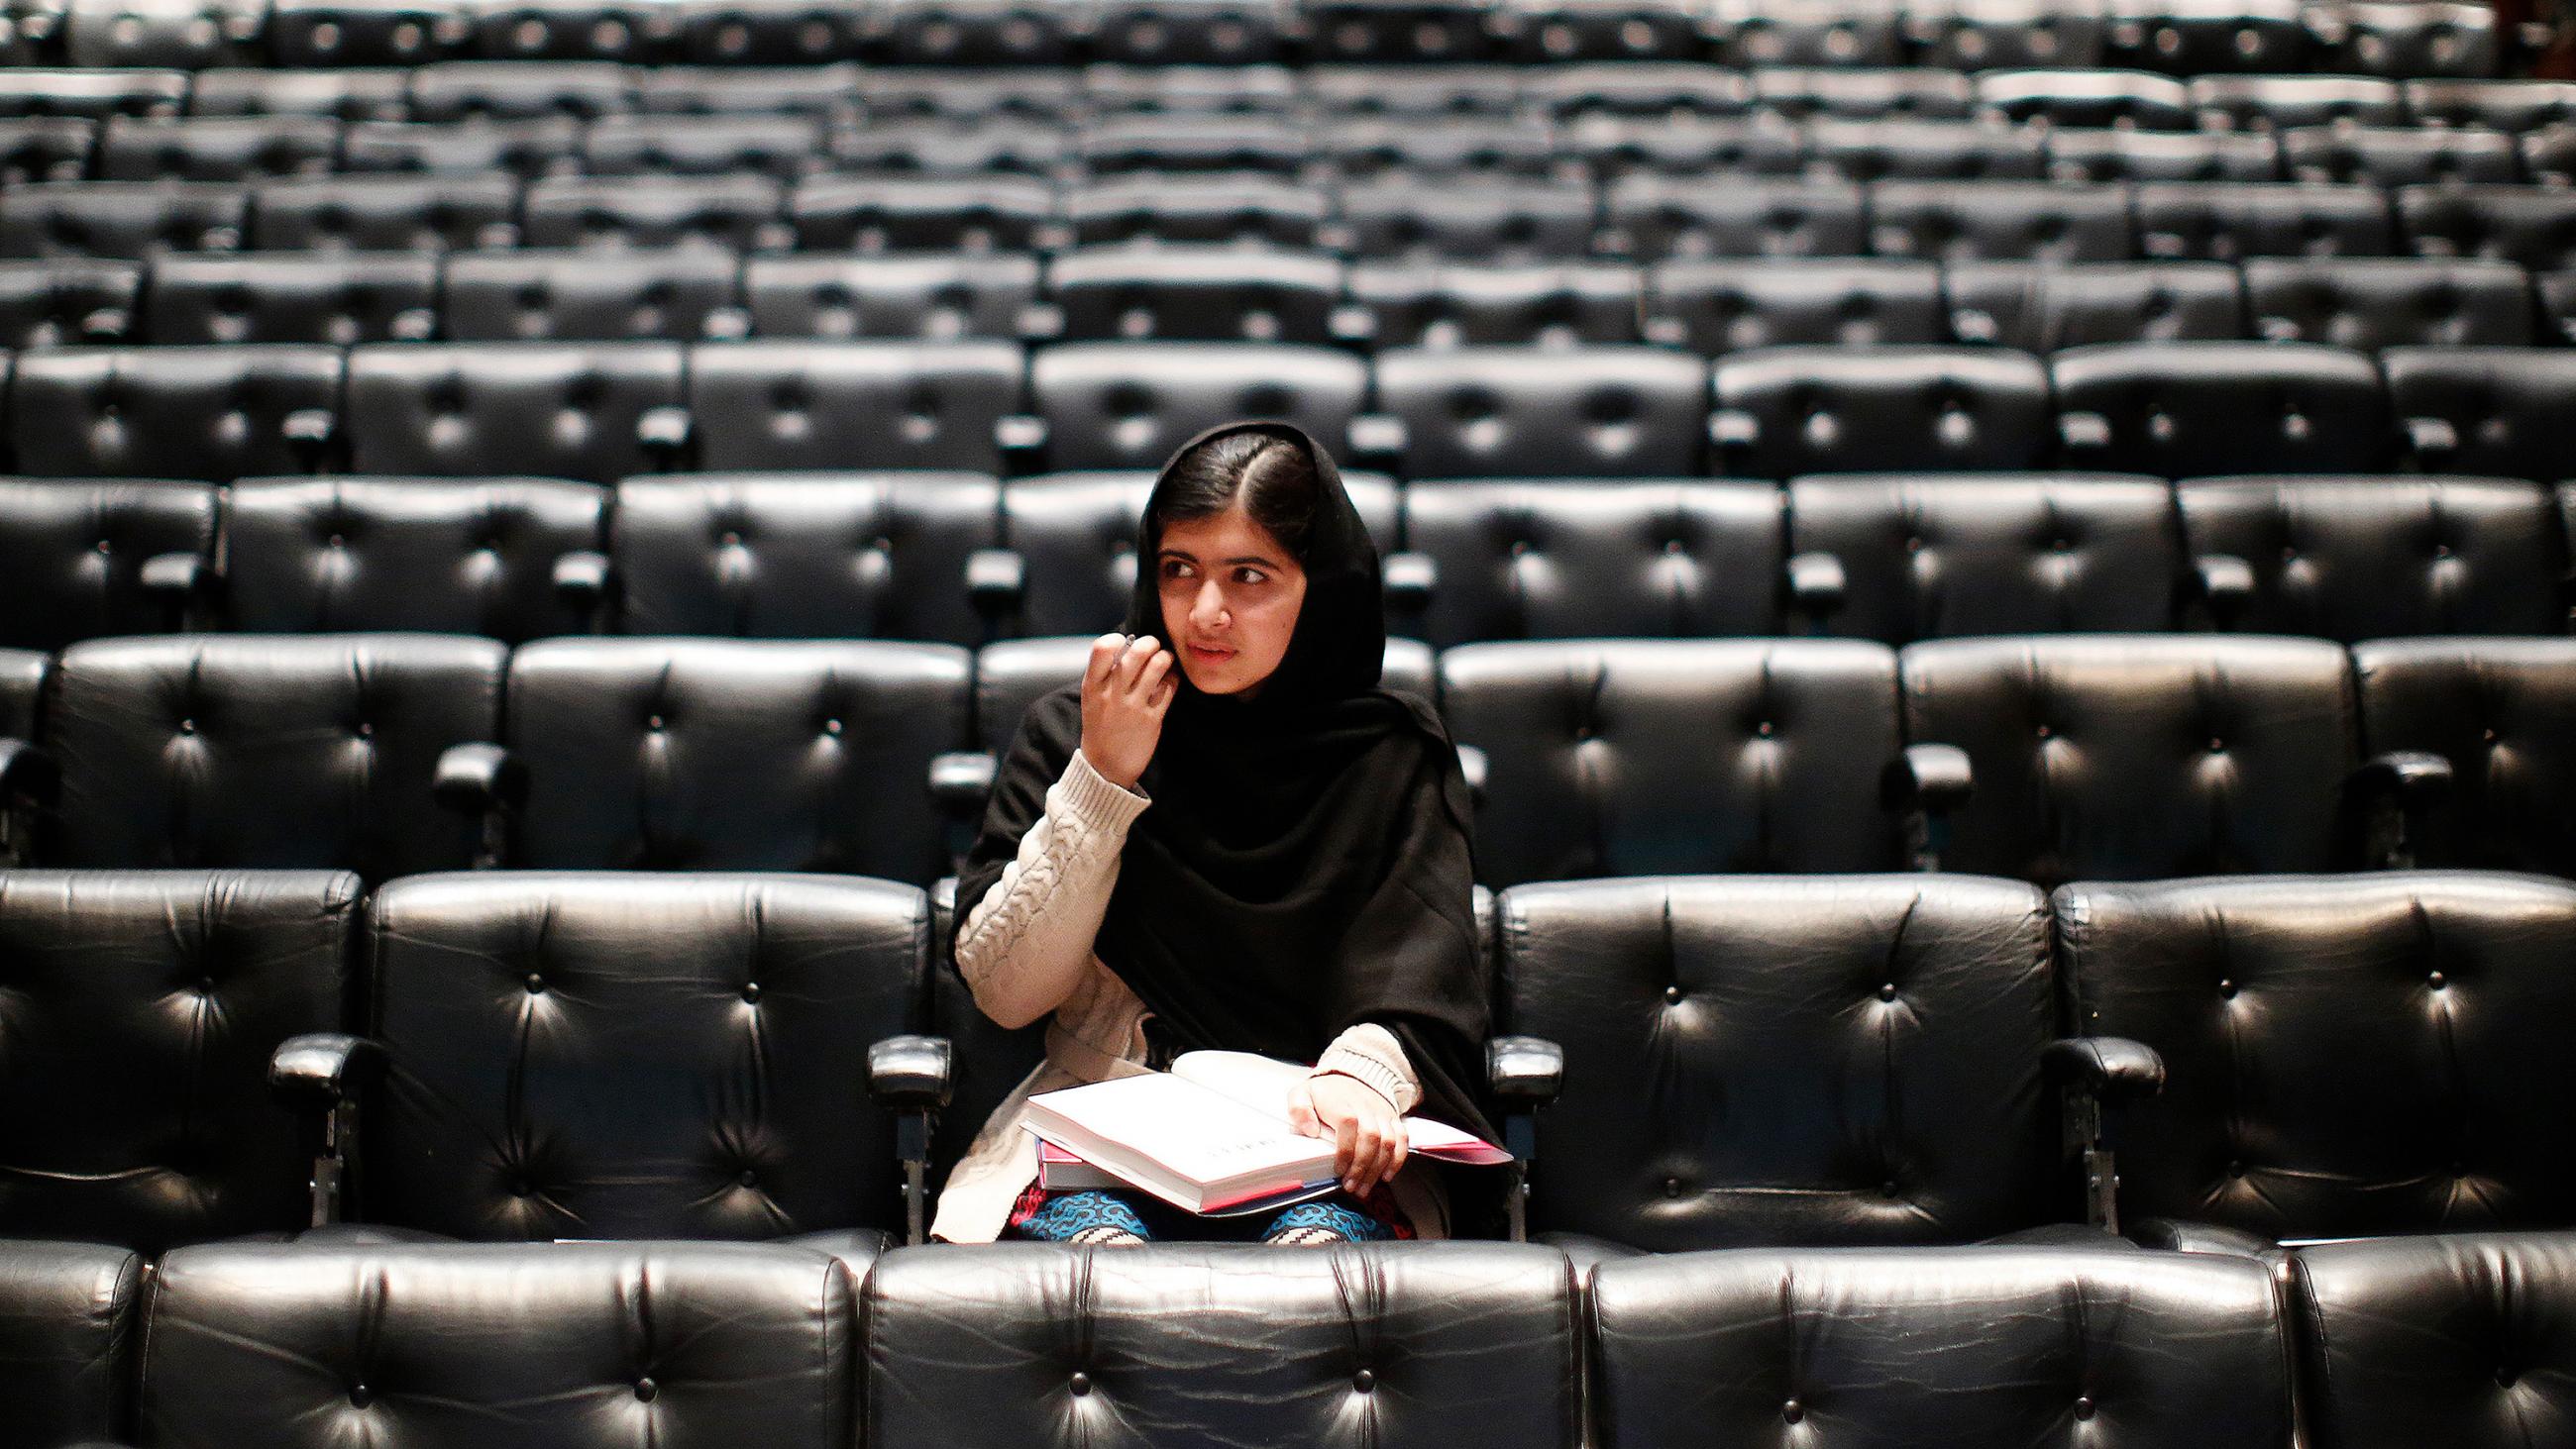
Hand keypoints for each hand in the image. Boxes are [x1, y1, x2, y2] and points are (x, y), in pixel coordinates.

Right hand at [1079, 632, 1175, 789]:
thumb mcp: (1091, 698)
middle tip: (1153, 647)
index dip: (1118, 640)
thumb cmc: (1100, 726)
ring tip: (1164, 661)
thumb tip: (1129, 645)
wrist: (1105, 768)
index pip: (1103, 648)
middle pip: (1137, 653)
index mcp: (1092, 686)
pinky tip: (1169, 682)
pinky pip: (1169, 688)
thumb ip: (1105, 674)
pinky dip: (1173, 679)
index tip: (1125, 644)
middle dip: (1150, 643)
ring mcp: (1133, 707)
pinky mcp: (1152, 719)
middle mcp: (1112, 694)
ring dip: (1165, 658)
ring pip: (1157, 666)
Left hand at [1285, 1073, 1408, 1195]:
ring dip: (1377, 1169)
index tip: (1338, 1169)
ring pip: (1388, 1142)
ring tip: (1363, 1187)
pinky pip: (1402, 1139)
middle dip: (1361, 1166)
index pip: (1348, 1124)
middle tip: (1350, 1186)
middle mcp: (1365, 1107)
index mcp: (1341, 1102)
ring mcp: (1381, 1113)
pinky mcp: (1392, 1119)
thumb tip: (1310, 1130)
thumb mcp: (1301, 1094)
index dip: (1345, 1150)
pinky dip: (1397, 1160)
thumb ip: (1299, 1110)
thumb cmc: (1325, 1093)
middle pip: (1371, 1137)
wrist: (1351, 1077)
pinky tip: (1385, 1176)